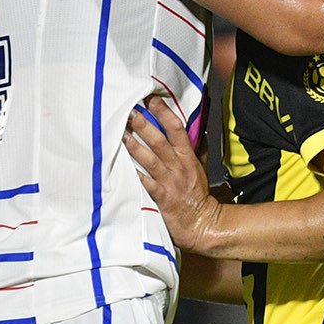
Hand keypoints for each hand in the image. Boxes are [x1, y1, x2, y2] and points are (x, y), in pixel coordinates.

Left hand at [124, 95, 221, 252]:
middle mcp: (178, 167)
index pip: (177, 130)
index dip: (164, 114)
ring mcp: (170, 182)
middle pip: (160, 142)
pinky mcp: (162, 198)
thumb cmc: (197, 195)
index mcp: (188, 157)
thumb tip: (197, 129)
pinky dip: (136, 174)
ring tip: (121, 134)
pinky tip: (123, 166)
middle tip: (131, 112)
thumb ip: (196, 148)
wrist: (202, 223)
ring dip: (135, 147)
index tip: (152, 100)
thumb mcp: (200, 168)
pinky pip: (146, 183)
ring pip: (151, 160)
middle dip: (145, 126)